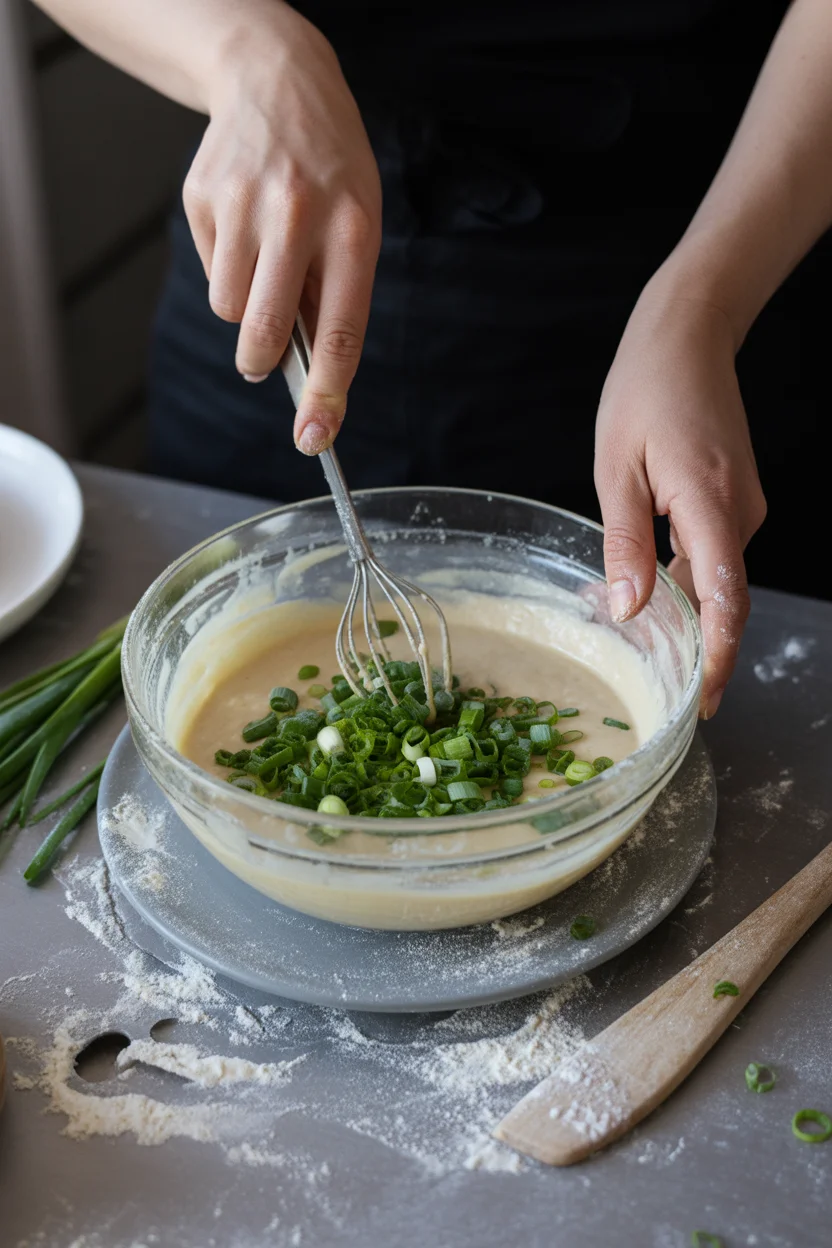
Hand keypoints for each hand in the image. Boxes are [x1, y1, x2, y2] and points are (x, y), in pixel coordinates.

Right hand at [182, 5, 381, 454]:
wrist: (278, 82)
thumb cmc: (330, 171)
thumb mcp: (359, 222)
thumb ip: (338, 296)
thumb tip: (312, 380)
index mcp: (353, 229)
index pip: (341, 332)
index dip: (327, 394)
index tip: (315, 436)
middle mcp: (298, 216)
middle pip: (266, 331)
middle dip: (263, 363)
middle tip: (265, 362)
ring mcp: (245, 203)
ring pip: (229, 310)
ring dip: (244, 309)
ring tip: (264, 265)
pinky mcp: (203, 196)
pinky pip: (210, 273)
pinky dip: (225, 269)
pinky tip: (243, 229)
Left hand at [594, 283, 766, 717]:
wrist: (688, 337)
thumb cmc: (643, 392)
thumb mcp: (615, 469)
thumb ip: (624, 542)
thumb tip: (628, 609)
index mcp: (709, 502)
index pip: (725, 597)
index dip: (719, 656)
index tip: (706, 701)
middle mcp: (740, 510)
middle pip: (722, 596)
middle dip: (699, 647)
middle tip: (662, 690)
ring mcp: (744, 505)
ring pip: (716, 576)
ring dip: (685, 611)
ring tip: (644, 644)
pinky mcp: (736, 499)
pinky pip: (714, 553)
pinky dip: (688, 579)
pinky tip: (653, 591)